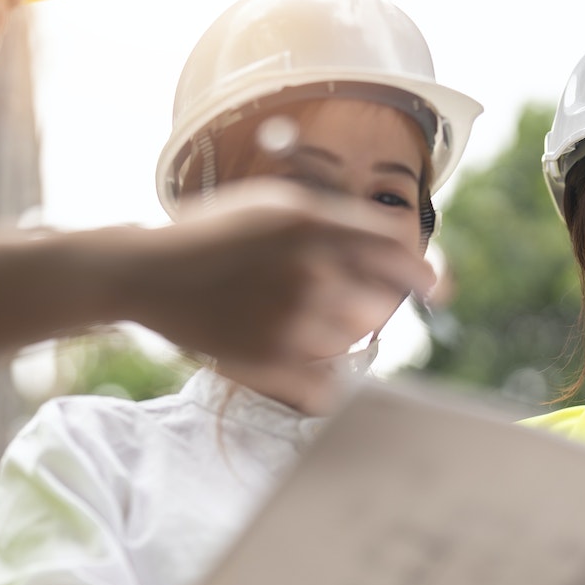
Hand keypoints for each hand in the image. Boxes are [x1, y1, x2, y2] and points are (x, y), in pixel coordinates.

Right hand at [126, 181, 434, 405]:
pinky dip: (327, 379)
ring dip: (341, 335)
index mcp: (313, 221)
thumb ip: (330, 220)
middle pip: (382, 300)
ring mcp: (292, 313)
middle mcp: (310, 265)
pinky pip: (327, 380)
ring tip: (299, 320)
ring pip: (355, 339)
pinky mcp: (271, 355)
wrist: (147, 272)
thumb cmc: (210, 234)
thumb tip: (386, 243)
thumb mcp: (272, 205)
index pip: (396, 248)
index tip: (438, 290)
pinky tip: (306, 362)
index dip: (425, 272)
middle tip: (341, 304)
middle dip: (373, 305)